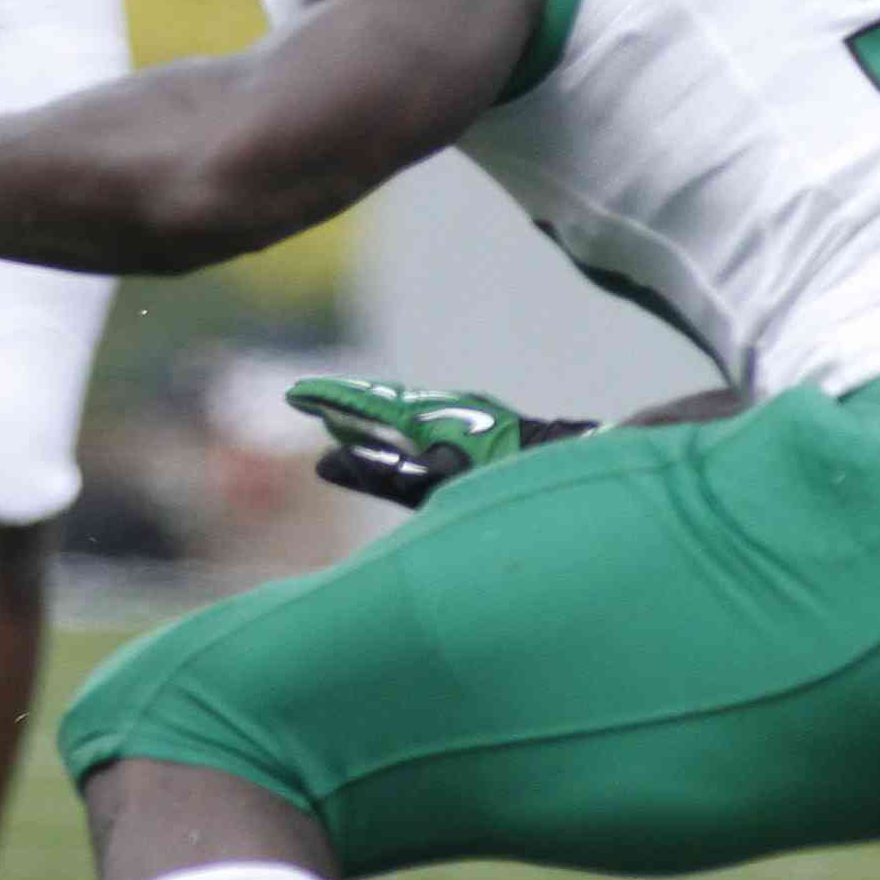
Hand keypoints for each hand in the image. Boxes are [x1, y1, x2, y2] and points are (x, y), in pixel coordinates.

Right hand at [283, 374, 598, 508]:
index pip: (367, 403)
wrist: (583, 470)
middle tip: (311, 402)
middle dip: (348, 403)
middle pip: (385, 402)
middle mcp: (447, 410)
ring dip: (375, 414)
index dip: (331, 398)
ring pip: (409, 411)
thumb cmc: (507, 484)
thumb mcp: (436, 485)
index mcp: (430, 418)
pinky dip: (403, 427)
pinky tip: (404, 440)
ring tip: (345, 420)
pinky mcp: (487, 431)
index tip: (295, 394)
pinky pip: (430, 422)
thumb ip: (380, 475)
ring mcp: (469, 417)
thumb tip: (326, 461)